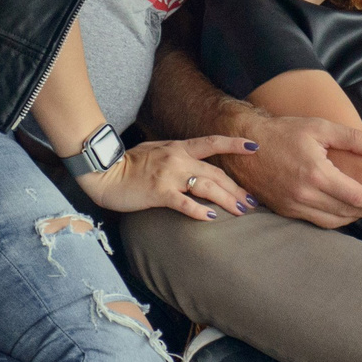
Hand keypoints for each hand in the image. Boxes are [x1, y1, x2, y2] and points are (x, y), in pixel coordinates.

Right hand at [74, 135, 258, 219]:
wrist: (105, 173)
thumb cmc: (129, 163)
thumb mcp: (156, 151)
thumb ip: (177, 155)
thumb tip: (193, 163)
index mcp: (179, 147)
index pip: (212, 142)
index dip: (234, 145)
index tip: (255, 148)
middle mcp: (178, 159)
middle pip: (216, 173)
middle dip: (236, 188)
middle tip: (252, 202)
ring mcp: (169, 175)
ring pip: (207, 187)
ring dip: (227, 200)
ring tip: (241, 211)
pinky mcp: (159, 193)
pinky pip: (185, 203)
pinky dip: (200, 211)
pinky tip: (212, 218)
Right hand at [219, 114, 361, 228]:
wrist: (246, 144)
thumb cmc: (284, 132)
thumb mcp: (320, 127)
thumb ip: (353, 139)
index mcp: (317, 174)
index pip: (355, 196)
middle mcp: (305, 194)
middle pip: (346, 212)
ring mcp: (292, 205)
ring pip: (331, 221)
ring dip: (353, 219)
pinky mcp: (284, 210)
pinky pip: (315, 221)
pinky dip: (333, 219)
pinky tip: (343, 212)